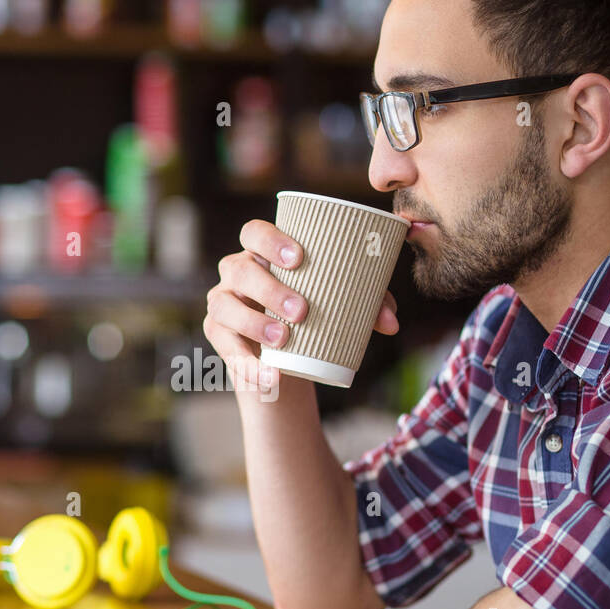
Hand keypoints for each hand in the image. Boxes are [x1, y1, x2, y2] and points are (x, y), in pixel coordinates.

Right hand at [204, 220, 399, 390]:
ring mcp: (222, 303)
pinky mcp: (217, 336)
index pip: (254, 232)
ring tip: (282, 338)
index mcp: (263, 255)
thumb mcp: (342, 309)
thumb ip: (368, 307)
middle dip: (269, 287)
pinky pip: (226, 348)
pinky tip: (270, 375)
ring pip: (224, 305)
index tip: (298, 257)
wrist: (287, 364)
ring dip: (253, 322)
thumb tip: (391, 323)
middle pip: (240, 269)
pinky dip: (248, 365)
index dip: (270, 239)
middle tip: (302, 310)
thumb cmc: (314, 320)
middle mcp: (236, 273)